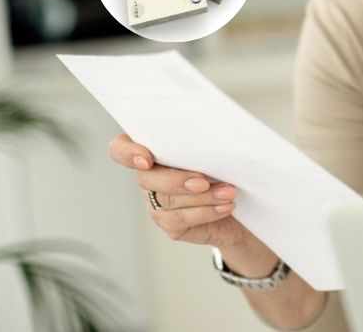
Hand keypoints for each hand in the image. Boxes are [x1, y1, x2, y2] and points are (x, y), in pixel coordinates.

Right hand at [108, 133, 249, 248]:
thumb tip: (214, 138)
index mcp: (154, 150)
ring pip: (169, 200)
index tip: (146, 160)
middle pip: (146, 178)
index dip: (127, 153)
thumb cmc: (226, 169)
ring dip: (203, 196)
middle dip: (176, 180)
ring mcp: (156, 202)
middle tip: (204, 181)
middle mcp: (149, 176)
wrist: (241, 206)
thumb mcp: (215, 151)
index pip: (121, 148)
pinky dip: (207, 211)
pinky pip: (181, 219)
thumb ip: (203, 143)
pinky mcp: (170, 224)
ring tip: (229, 192)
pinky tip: (225, 206)